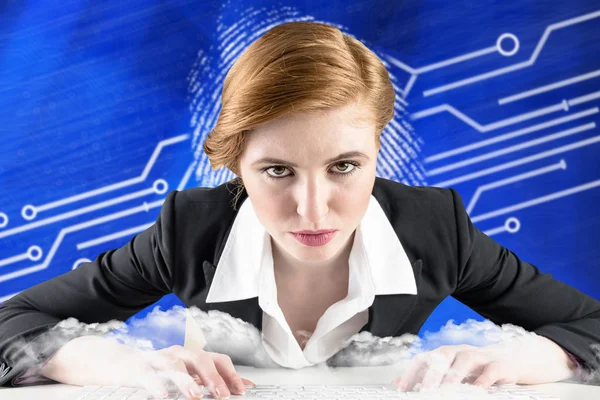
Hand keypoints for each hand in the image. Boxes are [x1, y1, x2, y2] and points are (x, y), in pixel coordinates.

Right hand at [128, 345, 255, 398]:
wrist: (122, 364)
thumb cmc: (161, 370)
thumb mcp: (189, 374)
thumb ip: (214, 379)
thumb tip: (246, 386)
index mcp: (193, 356)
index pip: (217, 359)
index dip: (230, 374)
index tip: (241, 391)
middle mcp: (178, 354)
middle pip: (199, 358)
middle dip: (212, 377)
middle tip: (222, 395)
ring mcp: (158, 360)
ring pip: (174, 364)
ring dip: (186, 380)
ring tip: (195, 396)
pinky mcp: (139, 369)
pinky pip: (148, 375)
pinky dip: (157, 385)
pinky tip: (163, 396)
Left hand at [392, 335, 576, 391]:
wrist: (509, 359)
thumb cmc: (473, 369)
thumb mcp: (449, 371)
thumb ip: (426, 377)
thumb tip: (397, 384)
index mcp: (444, 353)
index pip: (424, 359)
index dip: (412, 373)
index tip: (402, 389)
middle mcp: (459, 351)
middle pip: (441, 357)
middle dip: (431, 374)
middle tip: (423, 391)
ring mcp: (479, 356)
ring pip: (464, 361)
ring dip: (454, 376)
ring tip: (445, 391)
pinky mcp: (499, 365)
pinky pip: (490, 371)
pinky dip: (483, 382)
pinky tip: (477, 392)